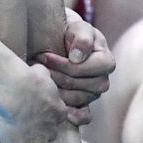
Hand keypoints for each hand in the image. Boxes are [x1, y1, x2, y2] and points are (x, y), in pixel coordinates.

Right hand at [0, 62, 68, 142]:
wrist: (14, 90)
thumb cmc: (26, 77)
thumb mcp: (40, 71)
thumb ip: (43, 75)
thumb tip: (40, 71)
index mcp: (58, 111)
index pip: (55, 118)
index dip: (44, 116)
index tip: (34, 112)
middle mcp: (52, 128)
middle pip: (49, 134)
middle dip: (39, 130)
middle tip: (24, 124)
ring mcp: (39, 142)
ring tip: (15, 138)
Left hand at [34, 9, 114, 125]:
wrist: (52, 38)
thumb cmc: (65, 29)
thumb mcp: (75, 25)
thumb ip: (82, 36)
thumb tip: (78, 57)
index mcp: (104, 58)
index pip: (98, 67)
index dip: (70, 64)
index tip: (45, 56)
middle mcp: (101, 78)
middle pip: (90, 86)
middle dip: (60, 77)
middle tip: (38, 69)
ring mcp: (91, 93)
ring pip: (82, 99)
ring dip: (60, 91)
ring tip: (41, 81)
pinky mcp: (81, 104)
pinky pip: (86, 116)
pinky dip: (77, 116)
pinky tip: (63, 113)